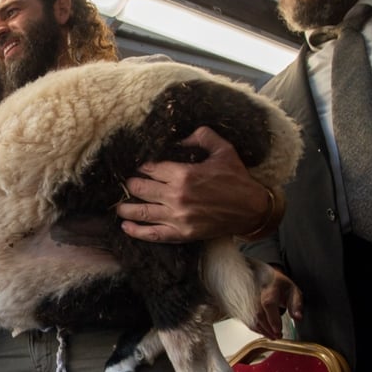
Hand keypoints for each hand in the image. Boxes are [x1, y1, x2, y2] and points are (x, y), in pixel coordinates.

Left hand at [115, 127, 272, 242]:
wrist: (252, 209)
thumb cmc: (237, 178)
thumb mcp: (223, 149)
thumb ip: (201, 137)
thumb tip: (178, 138)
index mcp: (184, 174)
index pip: (150, 168)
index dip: (142, 167)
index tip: (139, 167)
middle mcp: (177, 196)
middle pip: (140, 189)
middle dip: (131, 185)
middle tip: (128, 184)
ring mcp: (177, 217)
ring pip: (141, 212)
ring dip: (125, 209)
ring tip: (119, 206)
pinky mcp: (181, 233)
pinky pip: (152, 234)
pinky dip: (136, 231)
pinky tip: (125, 227)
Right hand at [255, 265, 303, 337]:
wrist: (264, 278)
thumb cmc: (279, 286)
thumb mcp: (293, 291)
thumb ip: (296, 304)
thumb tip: (298, 318)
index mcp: (270, 288)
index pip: (268, 303)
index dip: (272, 318)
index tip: (279, 330)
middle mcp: (255, 293)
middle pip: (258, 314)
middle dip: (268, 328)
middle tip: (279, 336)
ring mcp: (248, 300)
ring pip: (251, 319)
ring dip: (263, 331)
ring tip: (274, 336)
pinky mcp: (244, 307)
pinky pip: (248, 321)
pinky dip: (257, 329)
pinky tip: (265, 332)